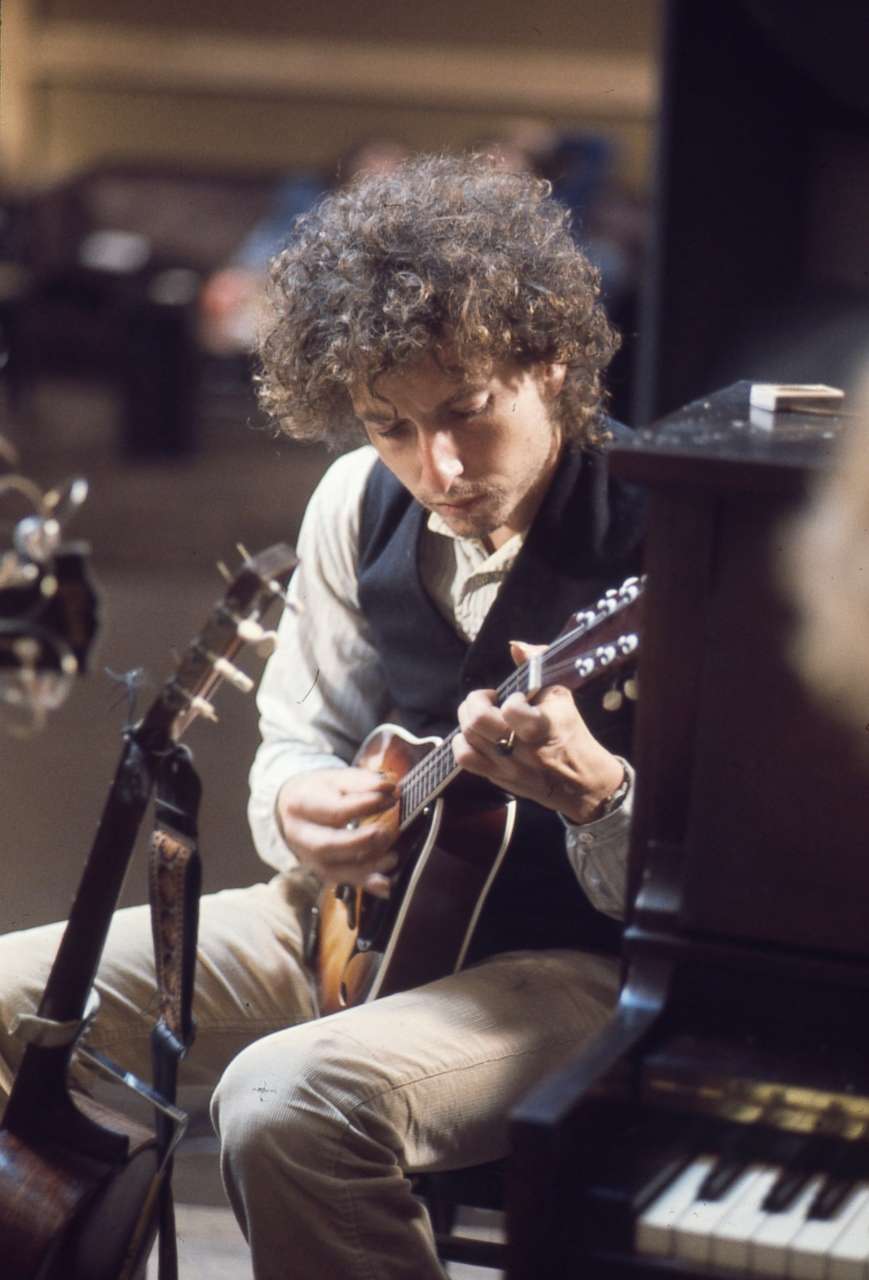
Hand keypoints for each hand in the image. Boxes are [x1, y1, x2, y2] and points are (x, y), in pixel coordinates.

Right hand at [276, 768, 399, 896]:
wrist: (291, 808)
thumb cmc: (319, 791)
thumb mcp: (337, 778)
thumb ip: (363, 782)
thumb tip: (390, 788)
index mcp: (300, 805)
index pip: (335, 810)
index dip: (366, 805)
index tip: (391, 798)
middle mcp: (299, 835)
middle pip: (327, 845)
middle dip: (360, 842)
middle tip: (385, 833)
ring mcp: (307, 857)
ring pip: (334, 870)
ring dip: (367, 866)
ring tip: (392, 857)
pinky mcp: (320, 871)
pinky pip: (342, 881)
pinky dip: (365, 883)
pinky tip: (385, 884)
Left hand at [453, 641, 624, 824]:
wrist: (580, 781)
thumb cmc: (570, 732)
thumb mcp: (561, 696)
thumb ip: (538, 665)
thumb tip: (515, 646)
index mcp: (541, 728)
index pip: (511, 710)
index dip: (510, 698)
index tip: (517, 696)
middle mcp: (520, 750)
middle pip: (477, 722)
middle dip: (476, 701)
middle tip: (489, 699)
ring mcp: (505, 767)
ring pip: (466, 738)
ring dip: (468, 718)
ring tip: (483, 714)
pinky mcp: (495, 777)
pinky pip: (464, 759)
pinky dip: (463, 742)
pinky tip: (476, 735)